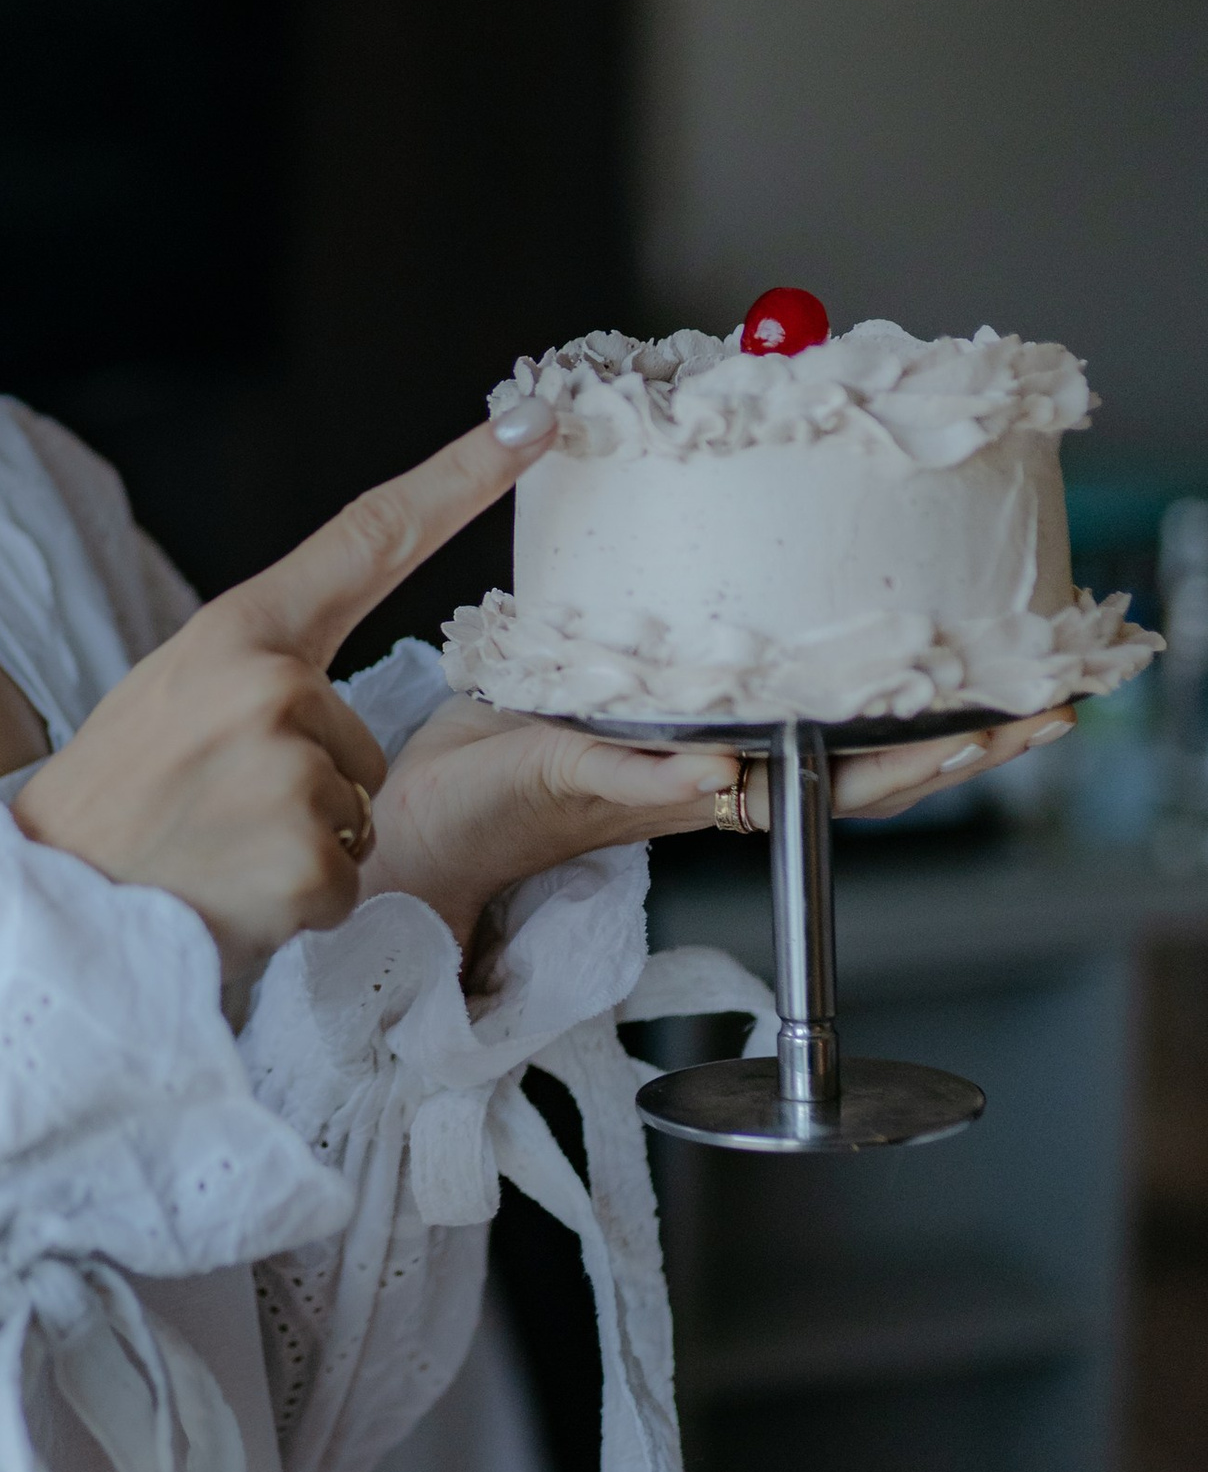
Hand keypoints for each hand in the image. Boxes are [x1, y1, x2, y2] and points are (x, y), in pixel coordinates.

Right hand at [13, 411, 553, 978]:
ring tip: (216, 853)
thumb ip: (256, 667)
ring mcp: (290, 772)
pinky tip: (233, 896)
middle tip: (211, 812)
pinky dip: (300, 903)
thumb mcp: (171, 692)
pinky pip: (348, 880)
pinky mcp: (307, 860)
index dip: (461, 476)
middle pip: (360, 737)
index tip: (532, 422)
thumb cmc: (114, 802)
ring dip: (303, 846)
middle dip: (312, 787)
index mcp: (237, 631)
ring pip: (358, 810)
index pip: (370, 536)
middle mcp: (271, 685)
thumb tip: (325, 688)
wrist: (50, 908)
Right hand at [363, 695, 1076, 953]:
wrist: (420, 822)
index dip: (929, 758)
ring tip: (993, 664)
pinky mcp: (660, 724)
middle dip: (959, 730)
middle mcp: (715, 773)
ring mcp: (696, 752)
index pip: (841, 782)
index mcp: (698, 787)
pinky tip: (862, 649)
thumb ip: (630, 772)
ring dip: (913, 706)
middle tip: (1051, 690)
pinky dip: (829, 676)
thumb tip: (716, 770)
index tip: (1005, 728)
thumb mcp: (546, 773)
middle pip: (865, 760)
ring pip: (830, 735)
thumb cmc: (472, 810)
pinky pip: (767, 701)